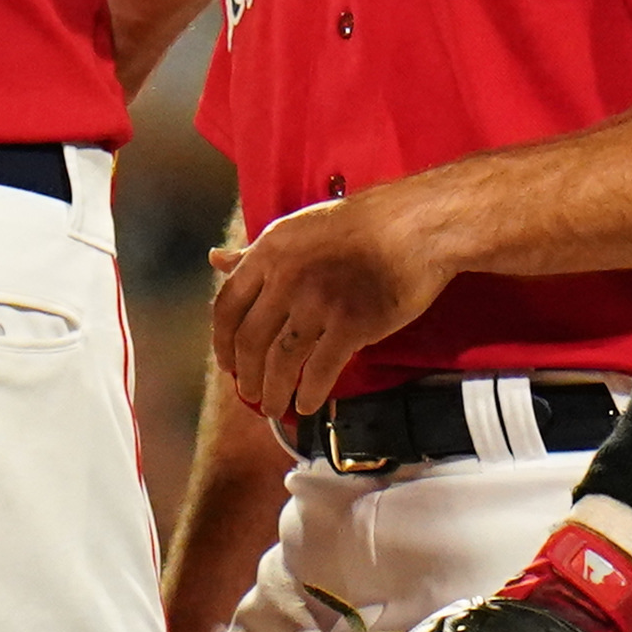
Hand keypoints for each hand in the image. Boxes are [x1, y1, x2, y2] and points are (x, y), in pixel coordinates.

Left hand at [213, 189, 459, 420]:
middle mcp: (287, 276)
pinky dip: (310, 393)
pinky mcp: (351, 324)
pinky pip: (320, 370)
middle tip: (250, 394)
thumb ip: (256, 252)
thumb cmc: (361, 224)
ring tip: (275, 408)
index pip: (228, 305)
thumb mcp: (298, 227)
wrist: (416, 225)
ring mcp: (318, 301)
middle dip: (247, 376)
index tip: (226, 363)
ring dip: (274, 392)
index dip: (222, 342)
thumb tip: (216, 259)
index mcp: (270, 251)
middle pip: (250, 341)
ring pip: (281, 361)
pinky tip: (308, 404)